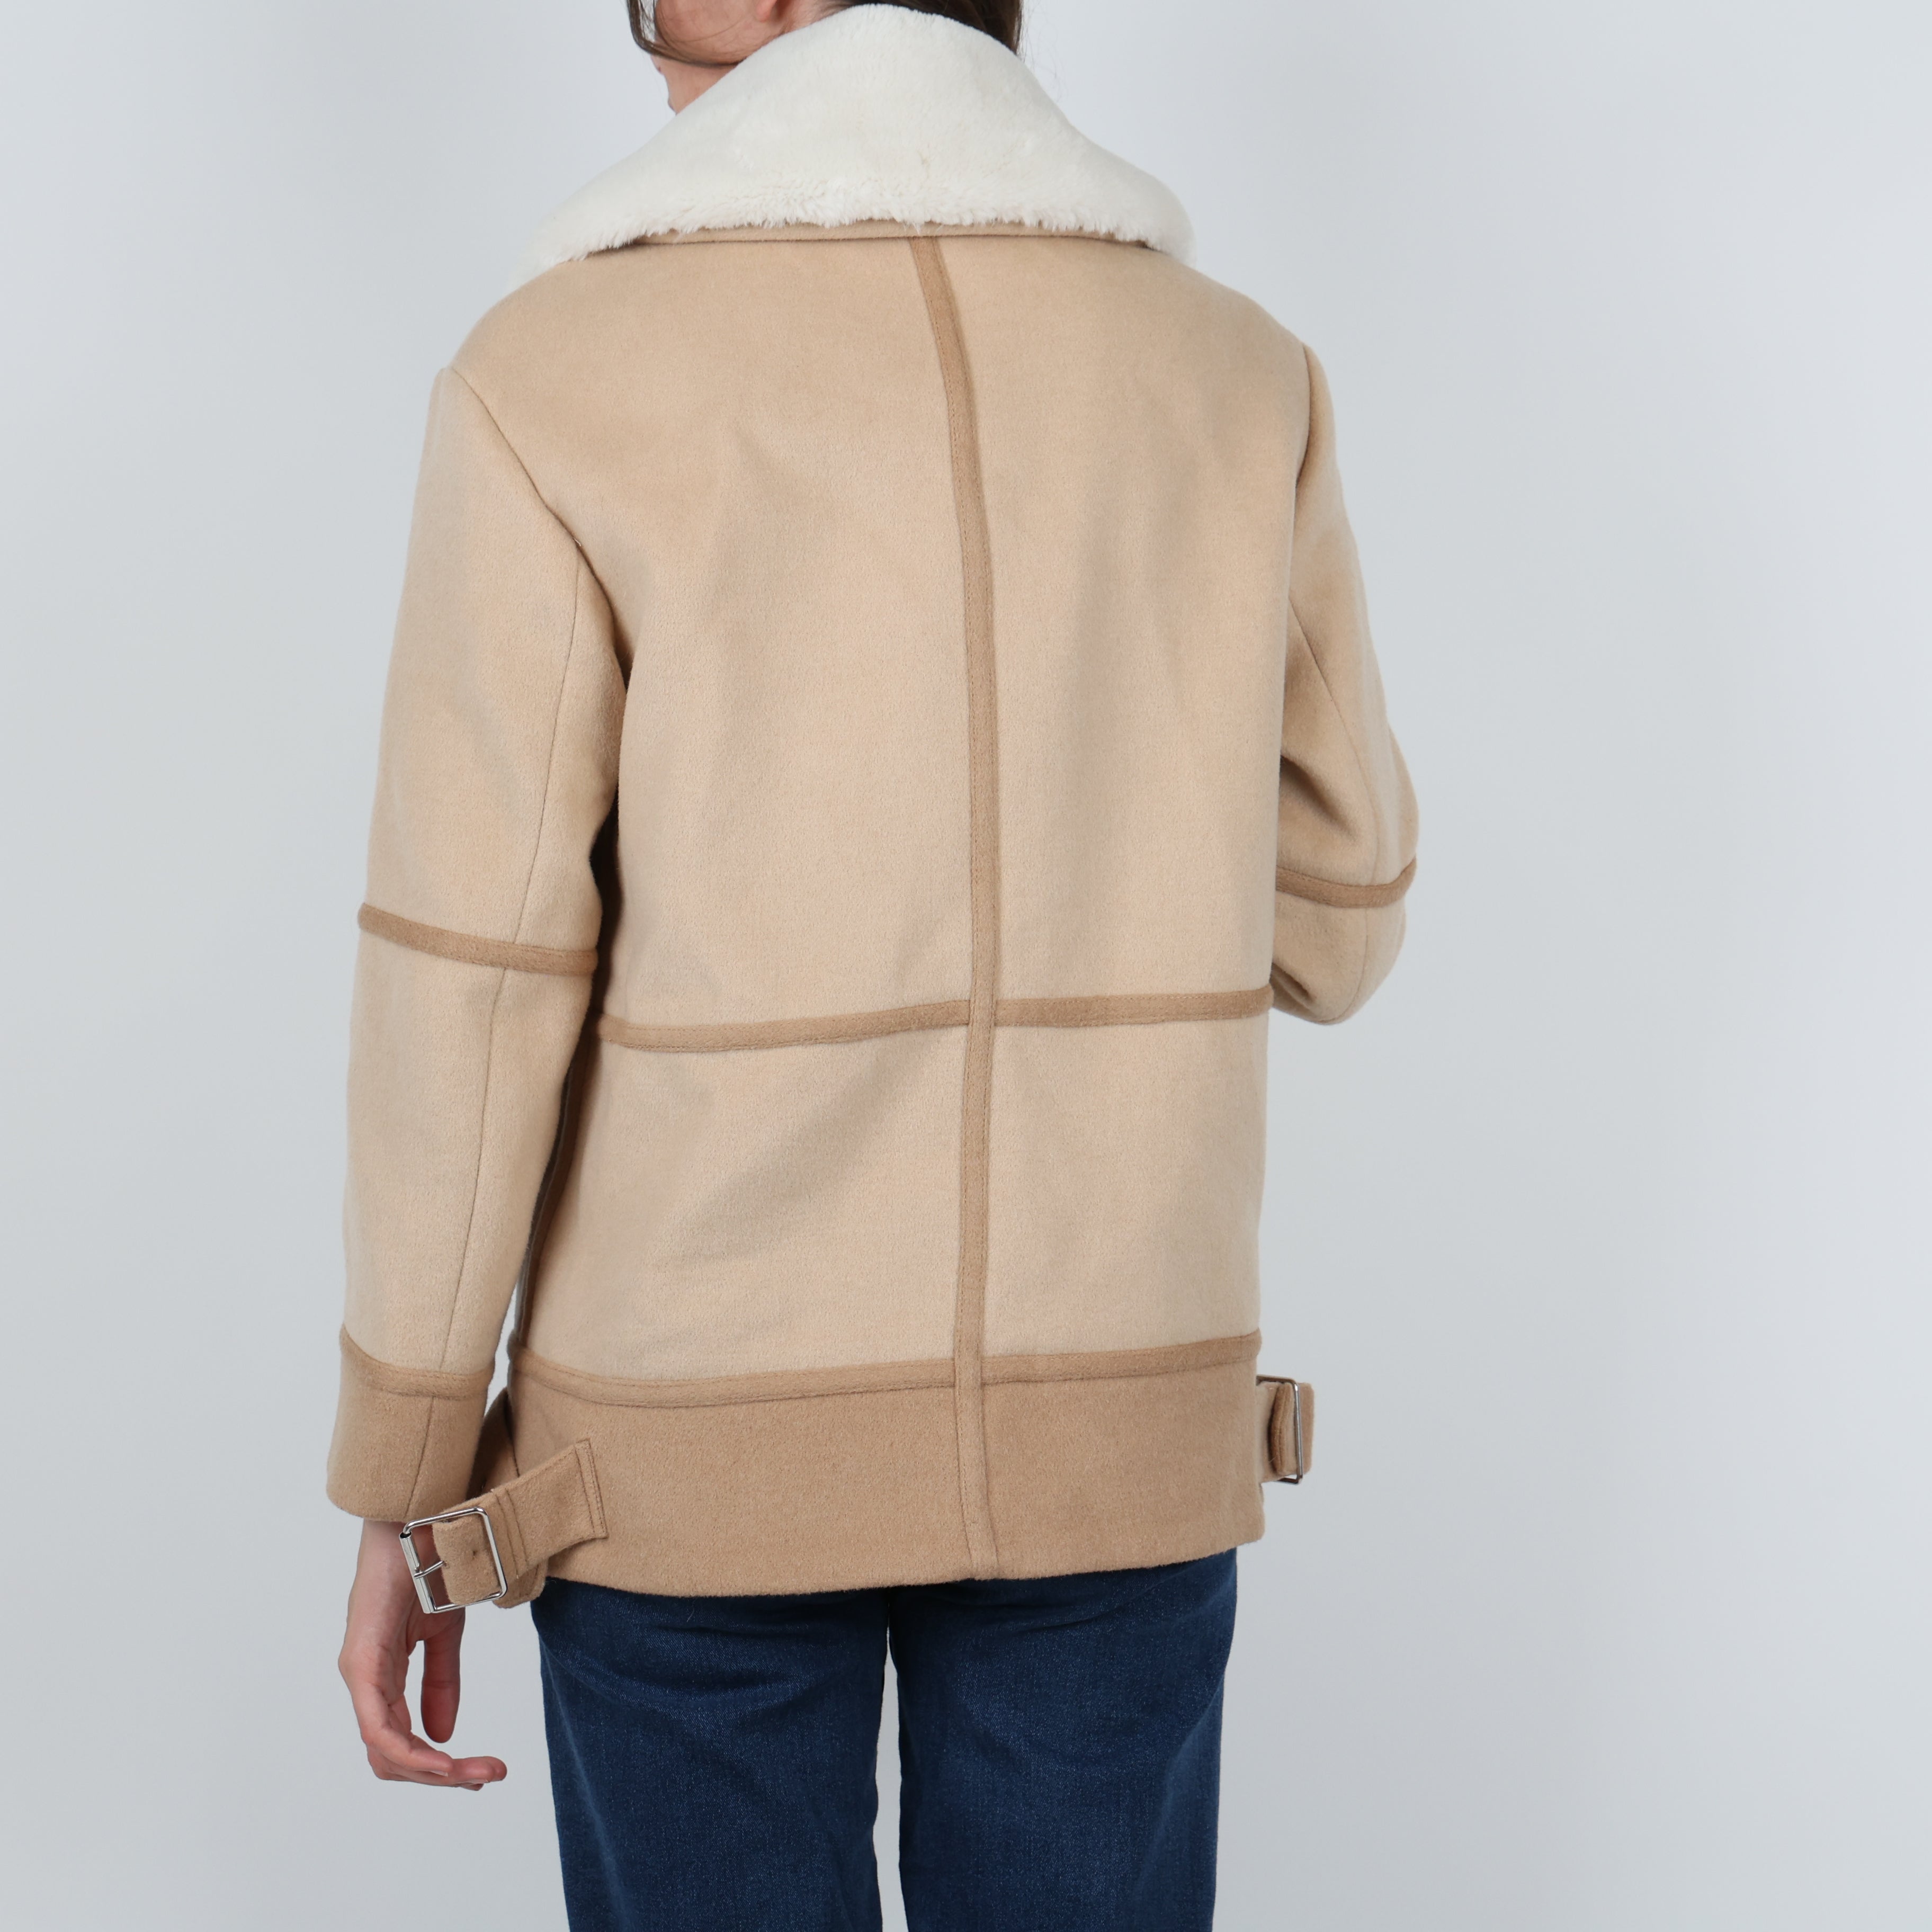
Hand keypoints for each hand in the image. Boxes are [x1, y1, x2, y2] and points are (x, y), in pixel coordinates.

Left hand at [339, 1518, 507, 1788]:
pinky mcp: (361, 1664)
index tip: (481, 1773)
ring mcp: (359, 1675)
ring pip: (384, 1752)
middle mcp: (364, 1682)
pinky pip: (379, 1728)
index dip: (436, 1768)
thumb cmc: (428, 1566)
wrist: (422, 1519)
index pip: (399, 1742)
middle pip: (390, 1758)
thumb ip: (441, 1682)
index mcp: (381, 1675)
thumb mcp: (444, 1632)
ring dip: (433, 1773)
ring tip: (478, 1774)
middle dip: (440, 1779)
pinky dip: (411, 1754)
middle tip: (487, 1778)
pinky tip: (444, 1763)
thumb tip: (442, 1736)